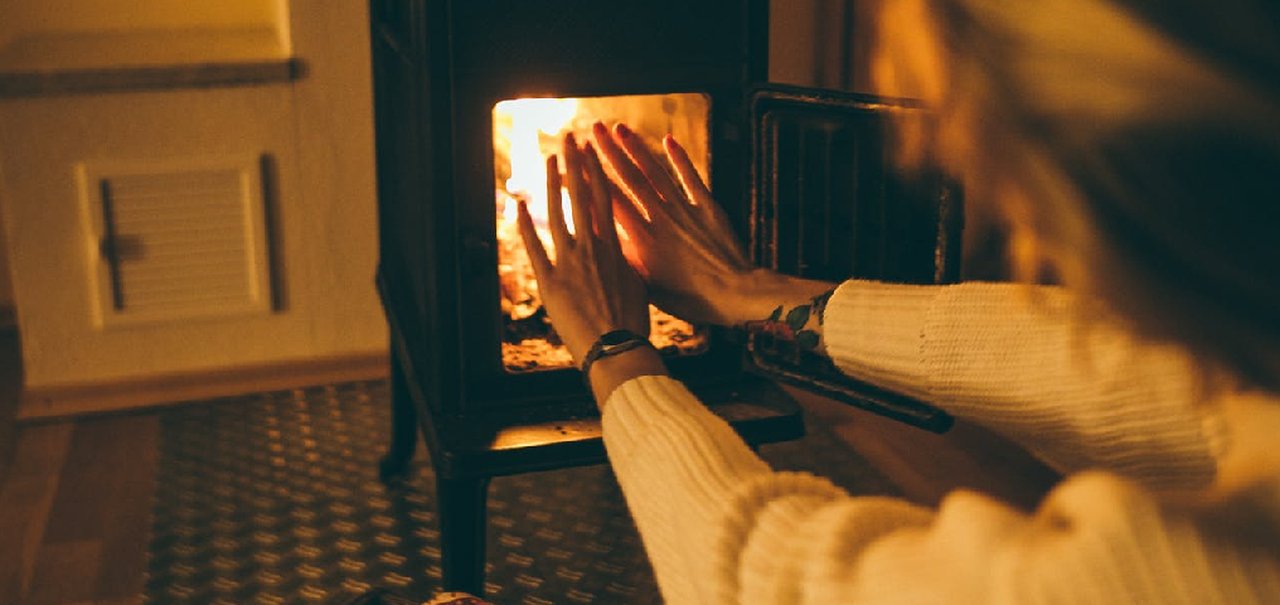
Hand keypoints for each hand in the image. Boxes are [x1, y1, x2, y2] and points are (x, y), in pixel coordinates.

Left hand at [516, 133, 649, 365]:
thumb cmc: (633, 323)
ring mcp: (569, 263)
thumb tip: (623, 251)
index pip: (606, 200)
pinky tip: (516, 203)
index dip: (598, 172)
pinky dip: (524, 224)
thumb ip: (626, 262)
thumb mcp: (638, 285)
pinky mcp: (550, 282)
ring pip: (557, 213)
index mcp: (615, 248)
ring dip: (551, 184)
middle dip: (575, 164)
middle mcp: (592, 248)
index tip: (593, 151)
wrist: (617, 349)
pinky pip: (534, 247)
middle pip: (582, 196)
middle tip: (569, 138)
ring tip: (548, 160)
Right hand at [591, 122, 832, 325]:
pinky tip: (669, 139)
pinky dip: (680, 158)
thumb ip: (628, 261)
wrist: (735, 295)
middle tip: (592, 129)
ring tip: (619, 127)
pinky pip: (691, 177)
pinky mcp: (708, 207)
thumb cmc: (690, 299)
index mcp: (643, 240)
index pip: (609, 202)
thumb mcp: (650, 287)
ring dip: (637, 148)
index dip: (589, 179)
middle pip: (629, 178)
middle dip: (608, 151)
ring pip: (656, 172)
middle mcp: (661, 218)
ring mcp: (685, 210)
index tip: (574, 160)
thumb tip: (605, 241)